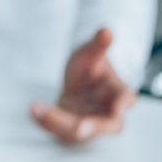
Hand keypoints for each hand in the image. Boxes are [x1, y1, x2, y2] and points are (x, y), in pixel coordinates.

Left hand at [30, 28, 135, 143]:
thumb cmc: (89, 67)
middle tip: (79, 128)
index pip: (125, 100)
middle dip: (92, 127)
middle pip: (105, 125)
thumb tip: (106, 30)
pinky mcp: (73, 127)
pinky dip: (47, 122)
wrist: (76, 81)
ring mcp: (90, 122)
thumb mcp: (89, 53)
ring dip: (58, 122)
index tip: (118, 107)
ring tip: (38, 110)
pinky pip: (61, 130)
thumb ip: (98, 45)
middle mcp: (107, 112)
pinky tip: (35, 111)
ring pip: (78, 129)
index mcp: (118, 93)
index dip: (122, 104)